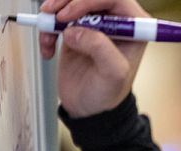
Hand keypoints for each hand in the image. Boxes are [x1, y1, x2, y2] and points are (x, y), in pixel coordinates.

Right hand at [38, 0, 150, 117]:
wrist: (90, 109)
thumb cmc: (109, 93)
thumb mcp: (113, 73)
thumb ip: (101, 48)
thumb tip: (75, 30)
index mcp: (134, 26)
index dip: (89, 0)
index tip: (70, 14)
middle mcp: (115, 21)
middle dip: (67, 1)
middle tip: (52, 14)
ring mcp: (94, 25)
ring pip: (70, 3)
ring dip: (53, 14)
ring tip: (46, 33)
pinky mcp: (75, 31)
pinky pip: (56, 19)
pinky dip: (46, 30)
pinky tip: (47, 50)